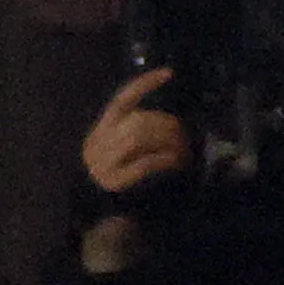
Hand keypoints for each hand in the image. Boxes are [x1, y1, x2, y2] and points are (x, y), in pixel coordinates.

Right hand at [82, 67, 195, 195]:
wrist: (99, 211)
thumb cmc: (119, 176)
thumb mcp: (121, 148)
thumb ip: (137, 131)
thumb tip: (171, 122)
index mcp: (102, 130)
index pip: (123, 99)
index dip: (145, 84)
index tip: (169, 73)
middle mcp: (99, 143)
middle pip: (136, 120)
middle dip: (165, 124)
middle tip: (184, 134)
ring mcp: (103, 163)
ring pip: (137, 138)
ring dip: (166, 141)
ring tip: (183, 149)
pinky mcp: (114, 183)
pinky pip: (142, 164)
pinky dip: (162, 159)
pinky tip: (176, 161)